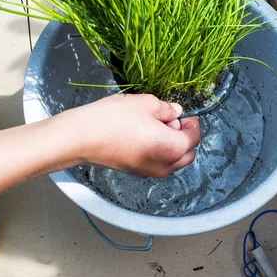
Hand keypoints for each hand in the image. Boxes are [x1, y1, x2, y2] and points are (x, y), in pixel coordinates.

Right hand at [58, 94, 200, 176]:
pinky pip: (158, 164)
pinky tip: (144, 135)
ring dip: (172, 145)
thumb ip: (167, 109)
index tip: (184, 113)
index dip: (192, 123)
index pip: (194, 137)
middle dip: (184, 137)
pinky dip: (159, 152)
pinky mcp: (136, 172)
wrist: (82, 138)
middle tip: (170, 119)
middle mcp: (165, 165)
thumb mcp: (146, 103)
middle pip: (187, 154)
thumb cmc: (114, 119)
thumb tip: (176, 112)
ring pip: (173, 161)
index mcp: (172, 148)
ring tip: (155, 126)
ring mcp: (150, 172)